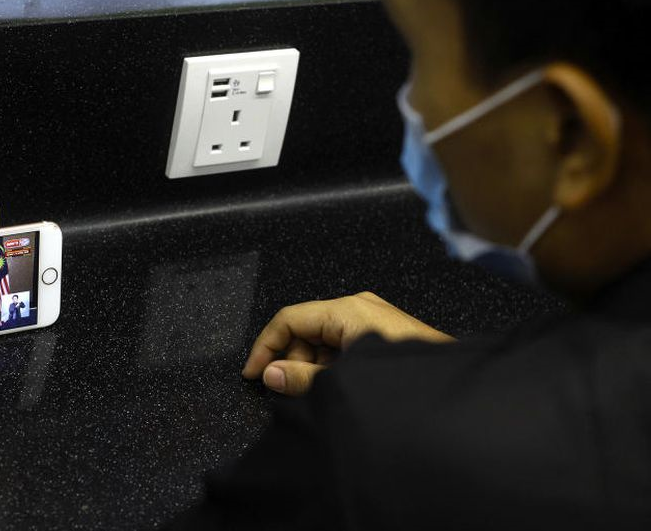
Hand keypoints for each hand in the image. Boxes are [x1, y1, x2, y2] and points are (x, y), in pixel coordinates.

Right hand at [242, 291, 453, 395]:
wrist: (449, 396)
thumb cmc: (405, 381)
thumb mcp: (341, 380)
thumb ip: (302, 378)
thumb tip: (271, 375)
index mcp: (347, 310)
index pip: (289, 319)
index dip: (265, 346)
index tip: (253, 372)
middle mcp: (358, 307)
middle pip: (305, 329)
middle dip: (293, 360)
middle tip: (291, 390)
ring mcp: (371, 318)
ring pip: (323, 339)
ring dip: (313, 367)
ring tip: (321, 392)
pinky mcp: (381, 332)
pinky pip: (342, 344)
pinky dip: (332, 366)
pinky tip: (338, 387)